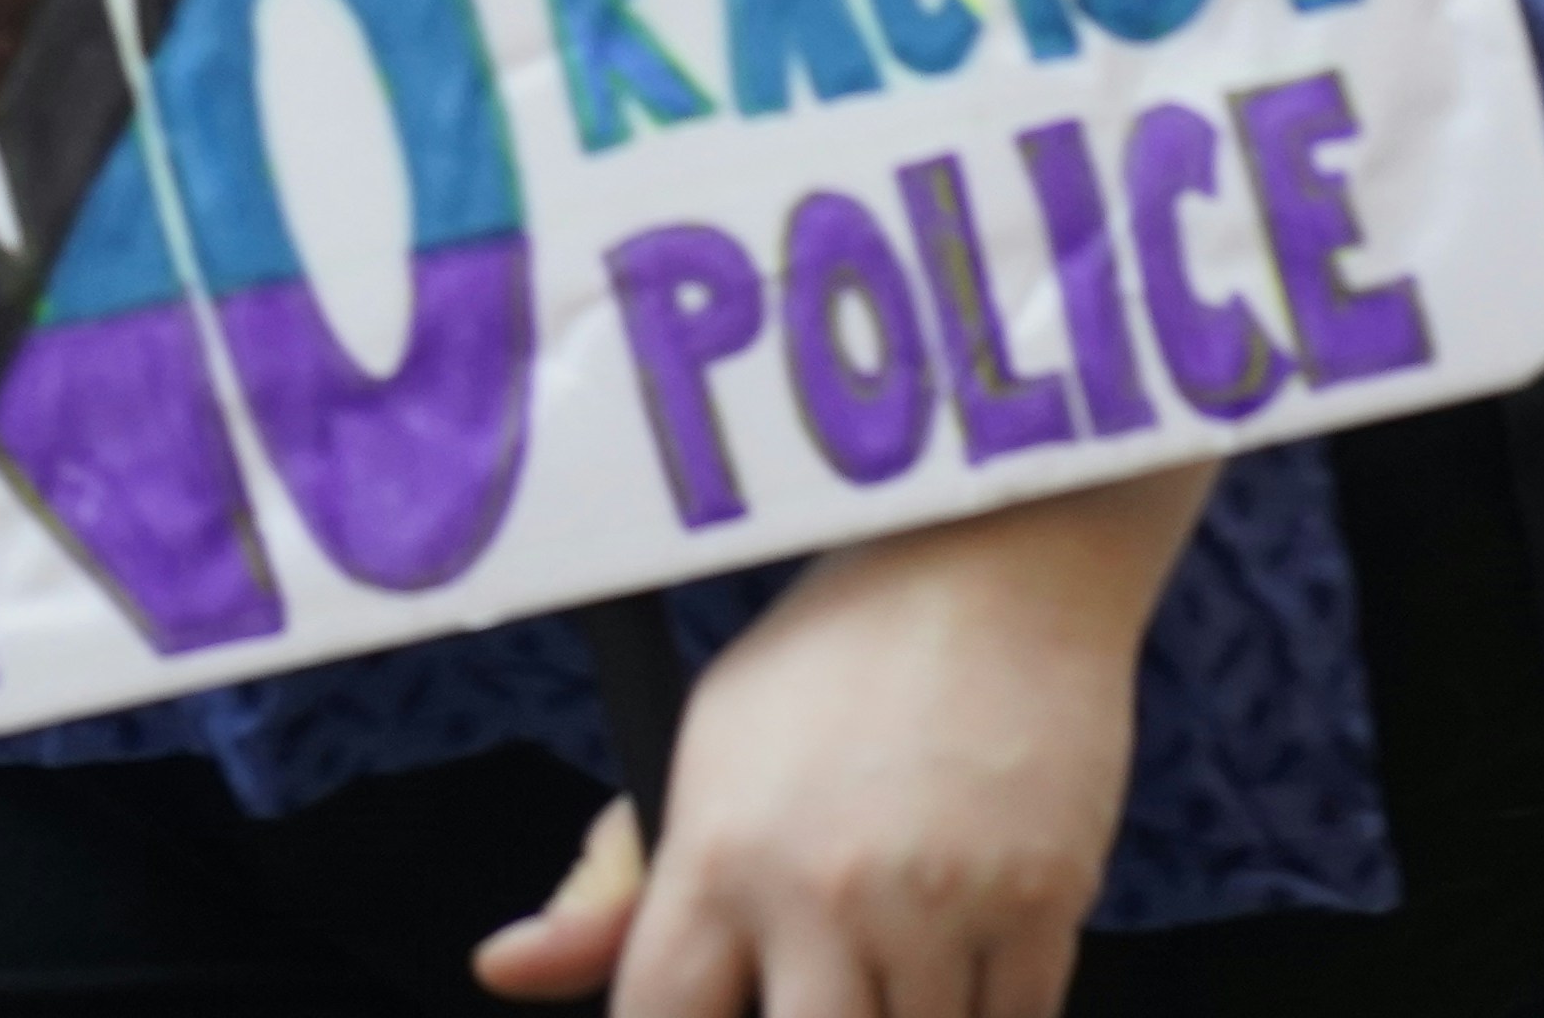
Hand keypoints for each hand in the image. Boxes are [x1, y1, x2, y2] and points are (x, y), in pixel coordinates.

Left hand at [475, 468, 1198, 1015]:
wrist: (987, 570)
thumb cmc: (828, 669)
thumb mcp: (703, 752)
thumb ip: (611, 882)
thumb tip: (501, 972)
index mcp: (715, 849)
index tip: (705, 1015)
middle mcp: (820, 887)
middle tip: (811, 989)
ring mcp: (936, 903)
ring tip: (885, 965)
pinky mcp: (1042, 905)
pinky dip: (985, 1014)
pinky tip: (961, 964)